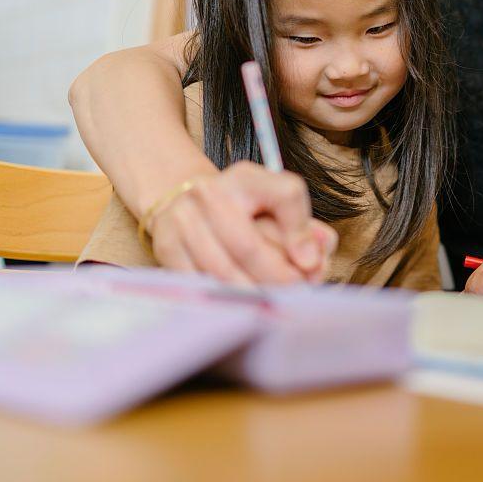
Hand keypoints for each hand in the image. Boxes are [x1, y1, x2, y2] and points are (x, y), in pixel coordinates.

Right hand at [149, 161, 337, 286]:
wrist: (183, 200)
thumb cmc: (241, 208)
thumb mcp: (274, 204)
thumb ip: (304, 229)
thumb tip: (315, 259)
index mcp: (247, 179)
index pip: (285, 195)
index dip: (302, 232)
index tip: (312, 263)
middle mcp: (212, 194)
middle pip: (249, 246)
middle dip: (277, 278)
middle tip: (295, 294)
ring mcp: (185, 220)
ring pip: (223, 271)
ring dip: (253, 294)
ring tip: (272, 301)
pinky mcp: (167, 247)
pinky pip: (201, 282)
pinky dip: (225, 298)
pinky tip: (242, 303)